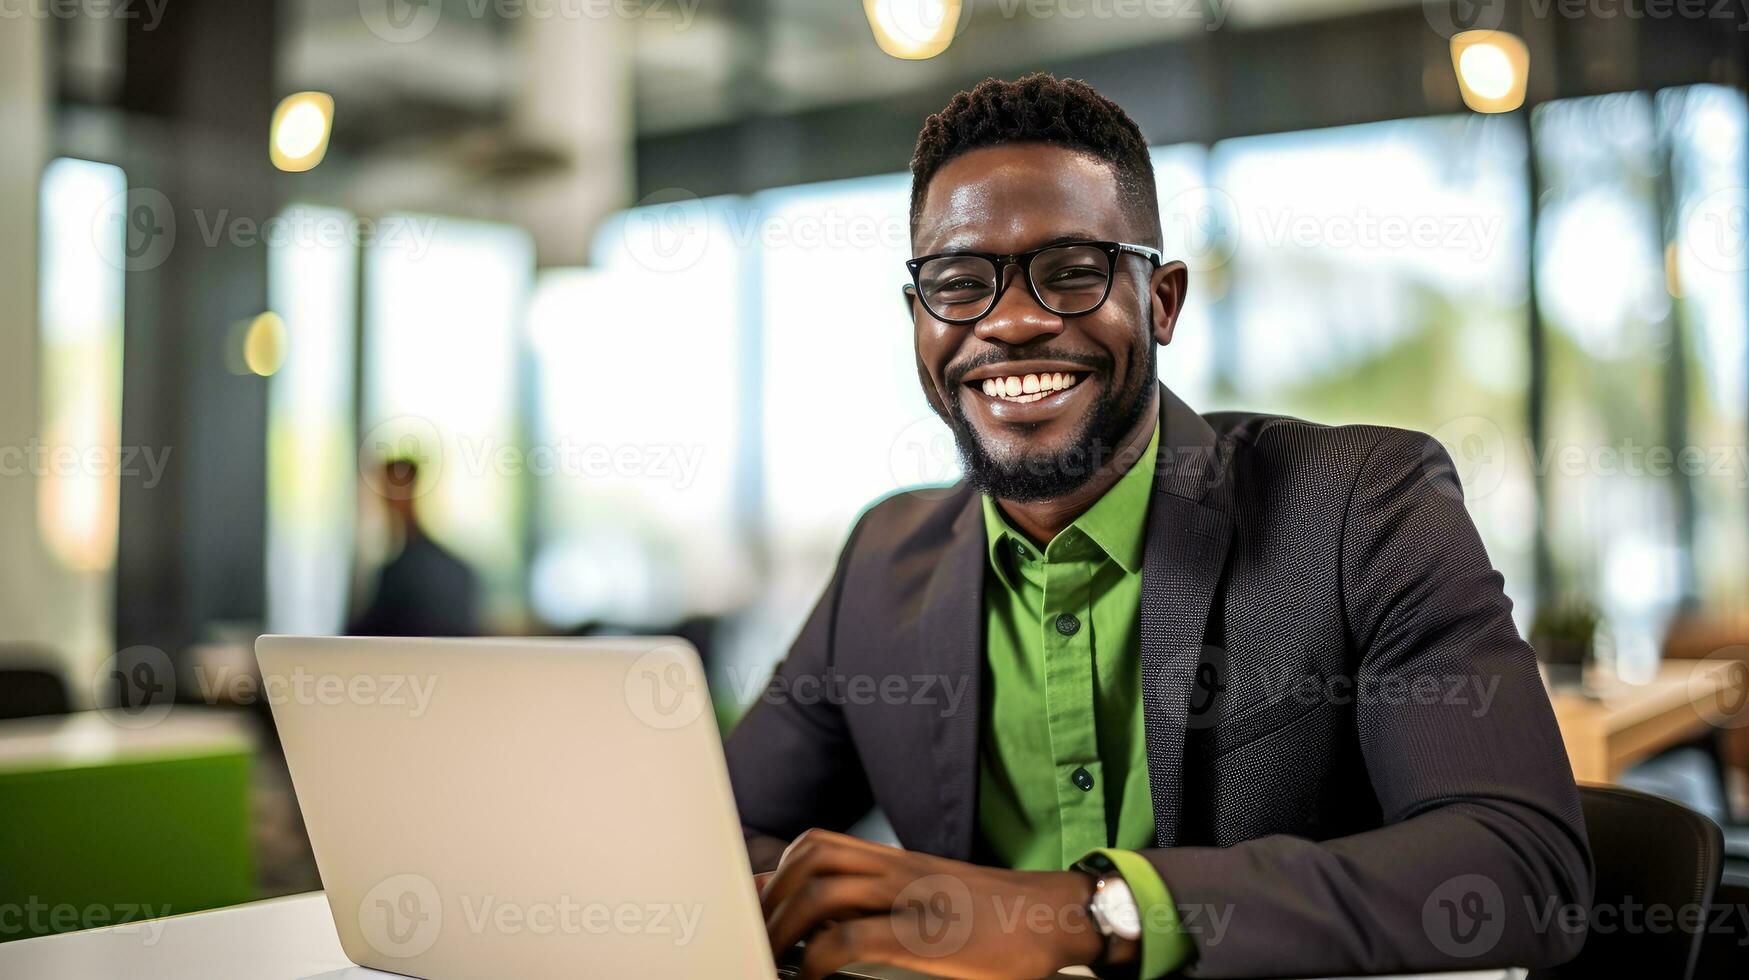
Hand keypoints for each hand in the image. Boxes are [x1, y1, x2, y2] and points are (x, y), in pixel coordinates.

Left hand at [760, 828, 1121, 979]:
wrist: (1054, 915)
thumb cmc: (996, 915)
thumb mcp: (932, 895)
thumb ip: (884, 898)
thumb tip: (830, 917)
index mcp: (898, 861)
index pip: (819, 845)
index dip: (777, 873)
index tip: (758, 907)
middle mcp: (899, 869)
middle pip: (811, 858)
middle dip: (772, 897)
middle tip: (760, 935)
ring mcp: (911, 898)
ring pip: (824, 891)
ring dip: (786, 926)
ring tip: (776, 958)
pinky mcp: (925, 936)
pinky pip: (853, 939)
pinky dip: (820, 960)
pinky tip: (813, 979)